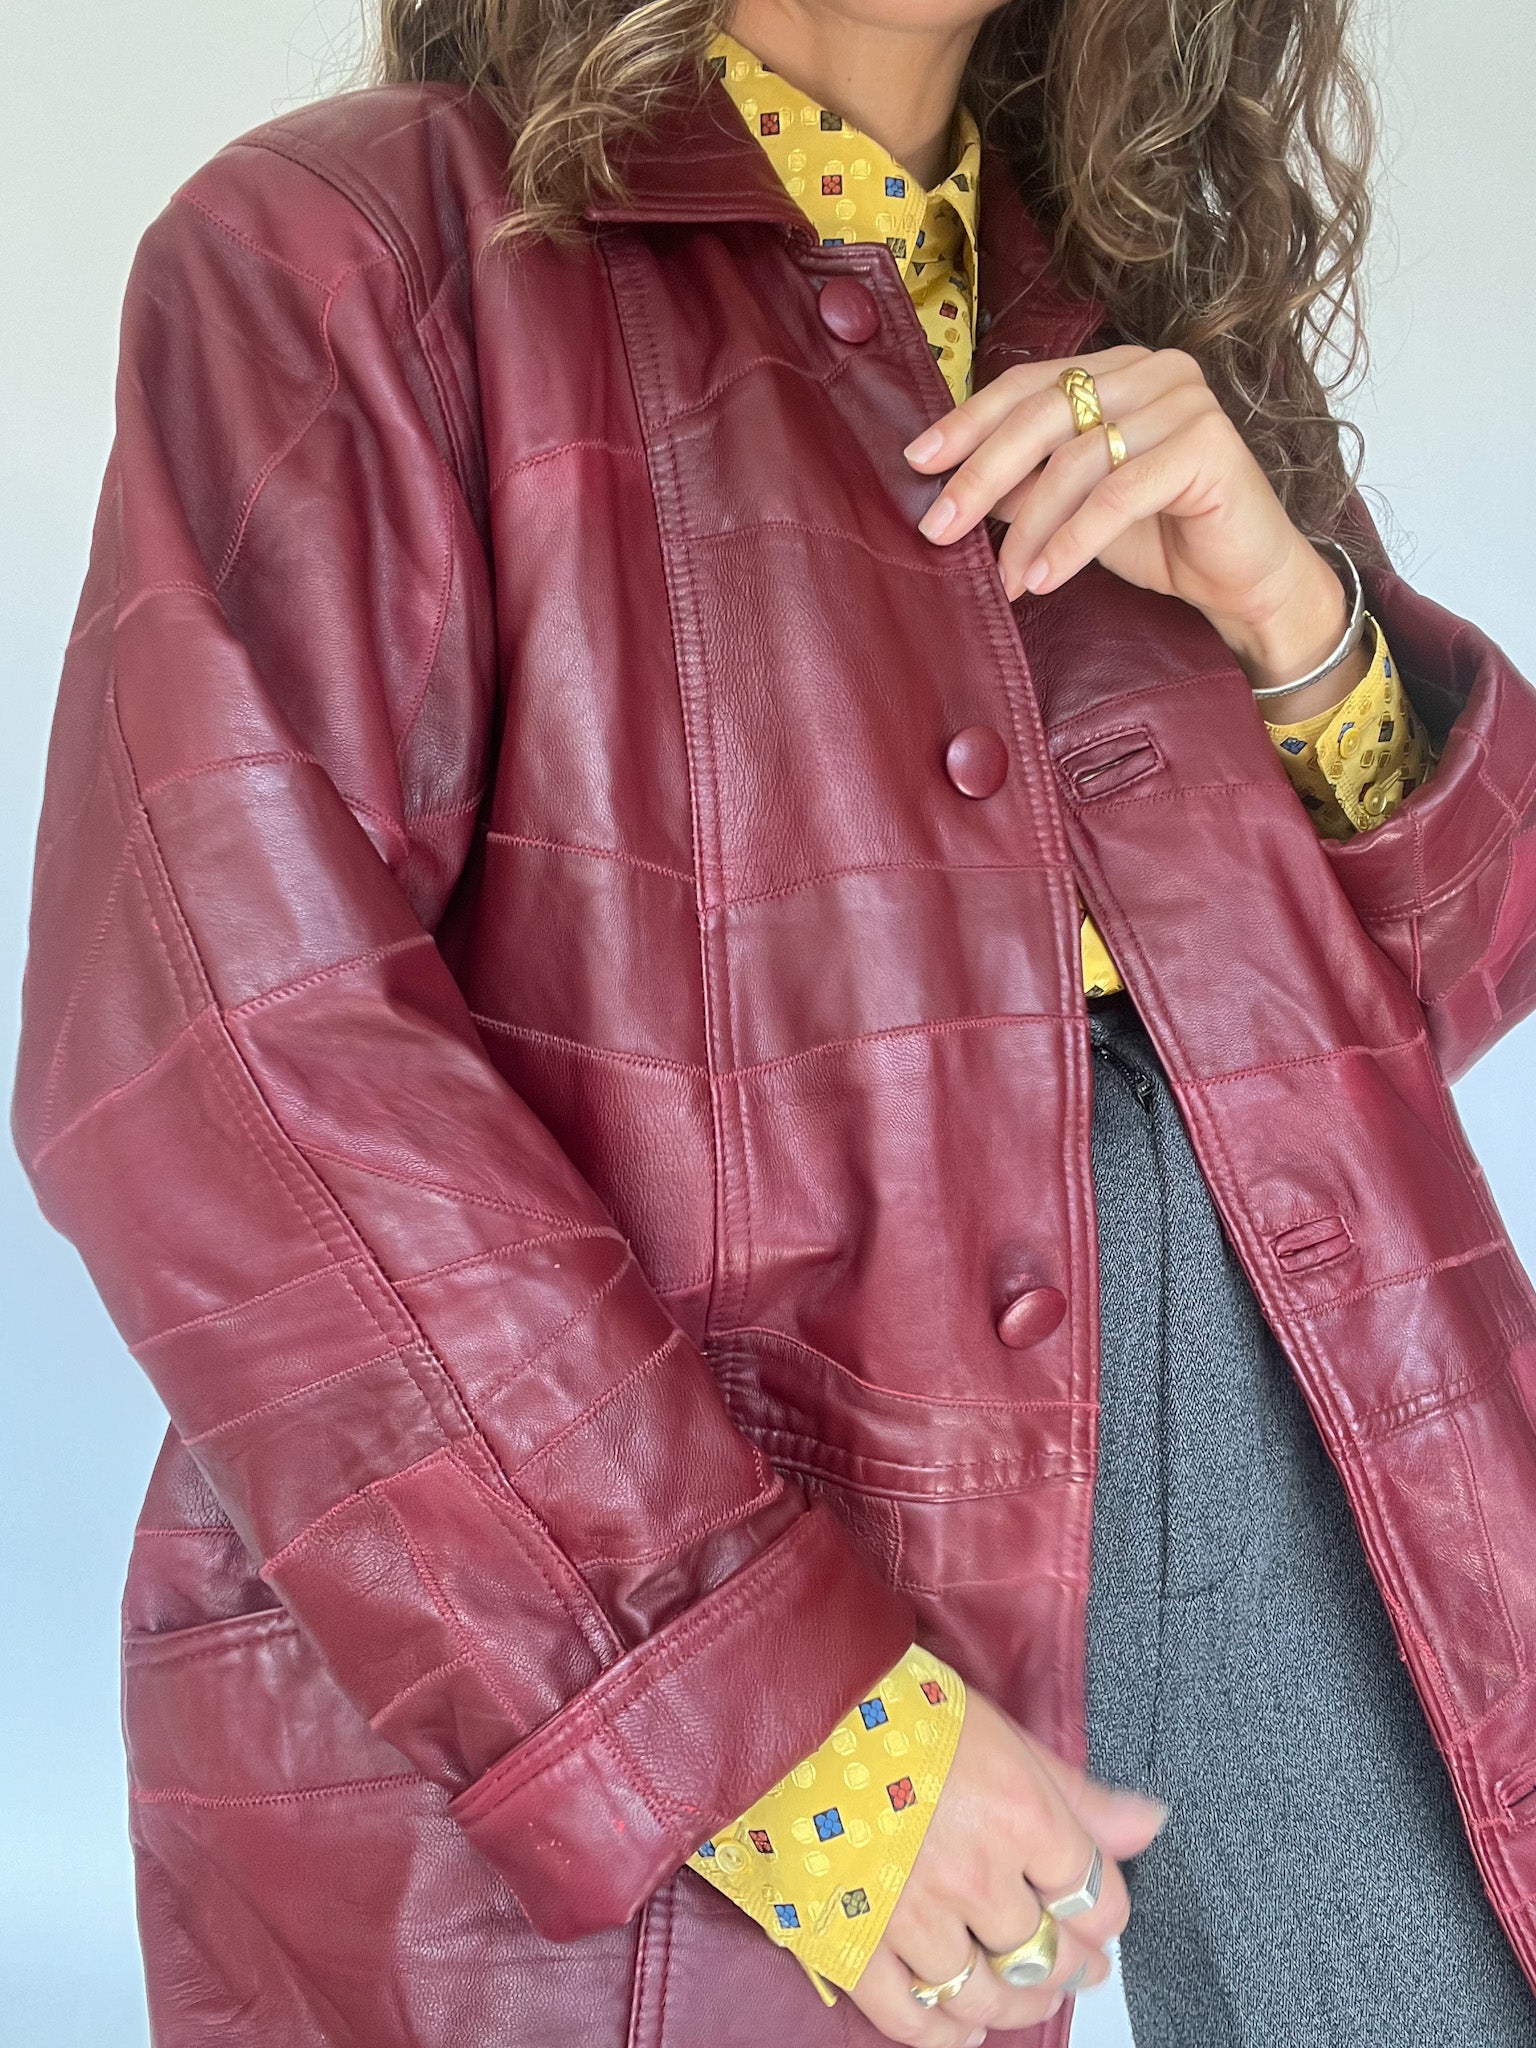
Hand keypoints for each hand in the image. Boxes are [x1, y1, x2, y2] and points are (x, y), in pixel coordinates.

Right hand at [843, 1689, 1166, 2045]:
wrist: (797, 1707)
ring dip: (1014, 2003)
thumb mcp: (1001, 1733)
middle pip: (1046, 1954)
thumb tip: (1149, 1823)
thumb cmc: (898, 1706)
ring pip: (986, 1995)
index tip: (1097, 1918)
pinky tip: (960, 2025)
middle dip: (1066, 1964)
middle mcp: (975, 1875)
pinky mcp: (852, 1941)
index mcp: (1020, 1816)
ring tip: (1023, 1994)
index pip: (1095, 1898)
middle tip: (1071, 1964)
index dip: (1104, 1916)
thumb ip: (1075, 1792)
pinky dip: (942, 2033)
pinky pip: (910, 2017)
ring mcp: (912, 1915)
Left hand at [904, 345, 1368, 718]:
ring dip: (1028, 529)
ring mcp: (1184, 401)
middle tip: (938, 529)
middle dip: (980, 476)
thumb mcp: (1074, 507)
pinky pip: (1117, 494)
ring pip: (1075, 461)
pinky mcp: (1208, 444)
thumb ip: (1025, 482)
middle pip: (1042, 415)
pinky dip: (1073, 541)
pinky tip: (1043, 579)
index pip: (1027, 385)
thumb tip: (950, 483)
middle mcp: (1153, 370)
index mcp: (1118, 369)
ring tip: (1004, 581)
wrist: (1244, 580)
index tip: (917, 463)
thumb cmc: (1163, 537)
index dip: (968, 422)